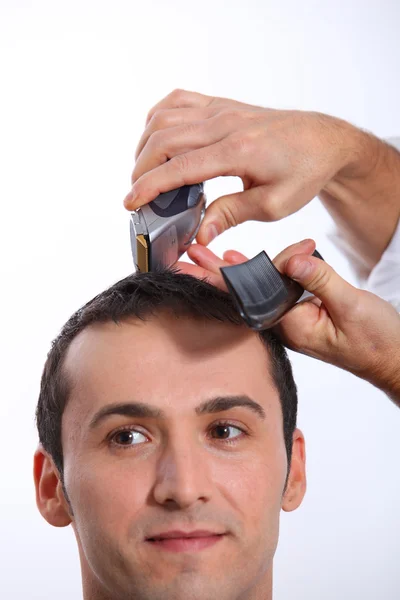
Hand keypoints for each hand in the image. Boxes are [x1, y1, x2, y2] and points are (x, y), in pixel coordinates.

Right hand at [125, 89, 357, 245]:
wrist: (324, 142)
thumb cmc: (303, 172)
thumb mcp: (274, 204)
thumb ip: (232, 214)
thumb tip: (200, 233)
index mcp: (239, 151)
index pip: (180, 167)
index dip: (149, 186)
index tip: (130, 203)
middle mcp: (225, 124)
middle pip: (164, 140)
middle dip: (141, 170)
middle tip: (135, 195)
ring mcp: (222, 110)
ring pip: (165, 118)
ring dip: (145, 145)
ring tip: (143, 173)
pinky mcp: (221, 105)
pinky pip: (178, 101)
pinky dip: (158, 118)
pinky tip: (156, 137)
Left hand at [176, 239, 399, 404]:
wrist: (393, 358)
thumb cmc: (376, 341)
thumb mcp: (350, 305)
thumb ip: (319, 279)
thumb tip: (290, 259)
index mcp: (291, 325)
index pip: (246, 297)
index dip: (219, 278)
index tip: (195, 265)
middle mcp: (286, 324)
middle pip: (243, 295)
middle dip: (215, 273)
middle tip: (189, 254)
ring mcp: (294, 319)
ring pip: (258, 291)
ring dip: (235, 270)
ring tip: (209, 253)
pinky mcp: (303, 314)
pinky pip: (276, 291)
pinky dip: (262, 273)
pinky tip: (246, 262)